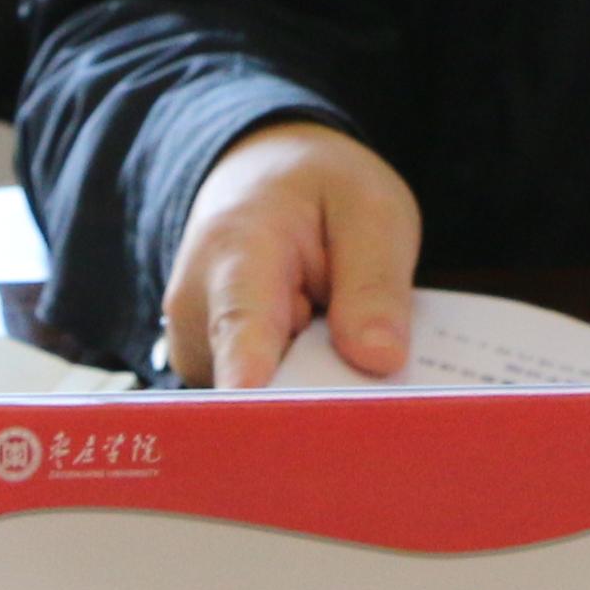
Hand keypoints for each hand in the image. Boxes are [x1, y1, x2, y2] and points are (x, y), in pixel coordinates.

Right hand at [166, 119, 419, 388]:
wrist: (259, 182)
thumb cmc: (316, 194)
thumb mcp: (368, 210)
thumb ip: (374, 282)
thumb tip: (380, 359)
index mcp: (236, 254)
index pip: (240, 325)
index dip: (251, 370)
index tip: (266, 407)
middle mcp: (198, 315)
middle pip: (260, 386)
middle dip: (324, 396)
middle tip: (390, 382)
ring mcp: (201, 353)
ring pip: (269, 402)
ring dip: (322, 391)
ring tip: (361, 352)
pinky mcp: (215, 377)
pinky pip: (269, 402)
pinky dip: (311, 391)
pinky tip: (338, 362)